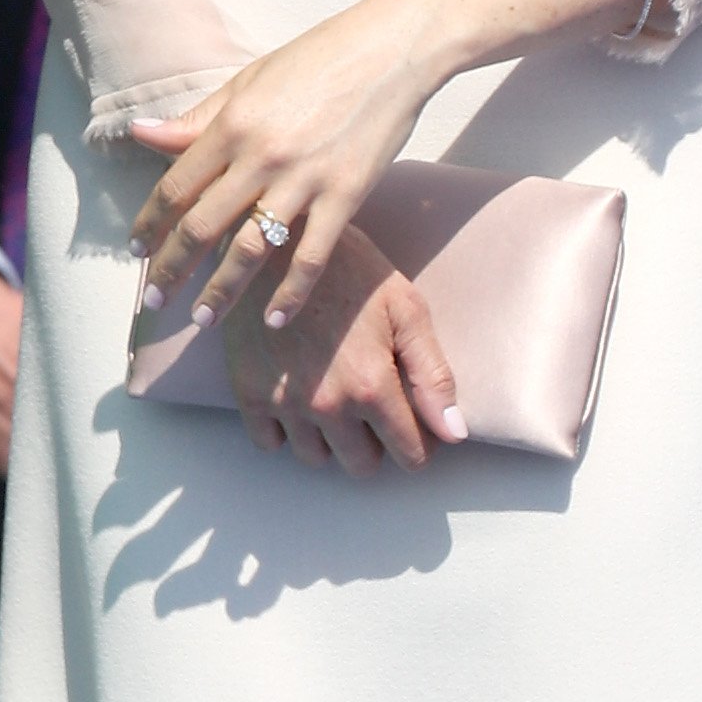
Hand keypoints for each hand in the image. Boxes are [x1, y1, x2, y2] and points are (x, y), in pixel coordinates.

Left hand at [125, 0, 444, 329]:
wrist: (389, 52)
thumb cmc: (314, 61)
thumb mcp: (246, 83)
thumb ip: (196, 120)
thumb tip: (139, 132)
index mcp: (231, 125)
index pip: (176, 186)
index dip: (151, 223)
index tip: (135, 251)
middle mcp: (260, 156)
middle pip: (202, 224)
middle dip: (172, 268)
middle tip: (153, 301)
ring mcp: (303, 179)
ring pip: (250, 249)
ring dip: (222, 290)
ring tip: (202, 321)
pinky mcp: (345, 196)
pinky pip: (310, 256)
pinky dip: (291, 293)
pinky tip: (273, 320)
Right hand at [215, 225, 463, 474]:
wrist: (275, 236)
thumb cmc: (349, 268)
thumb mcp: (404, 308)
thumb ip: (434, 375)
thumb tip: (455, 435)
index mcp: (371, 386)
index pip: (410, 455)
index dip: (416, 440)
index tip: (408, 417)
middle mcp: (327, 404)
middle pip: (361, 465)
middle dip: (373, 442)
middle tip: (368, 403)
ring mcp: (282, 400)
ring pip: (315, 458)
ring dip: (327, 439)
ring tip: (330, 397)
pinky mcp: (246, 389)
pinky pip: (268, 442)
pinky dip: (282, 429)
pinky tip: (293, 395)